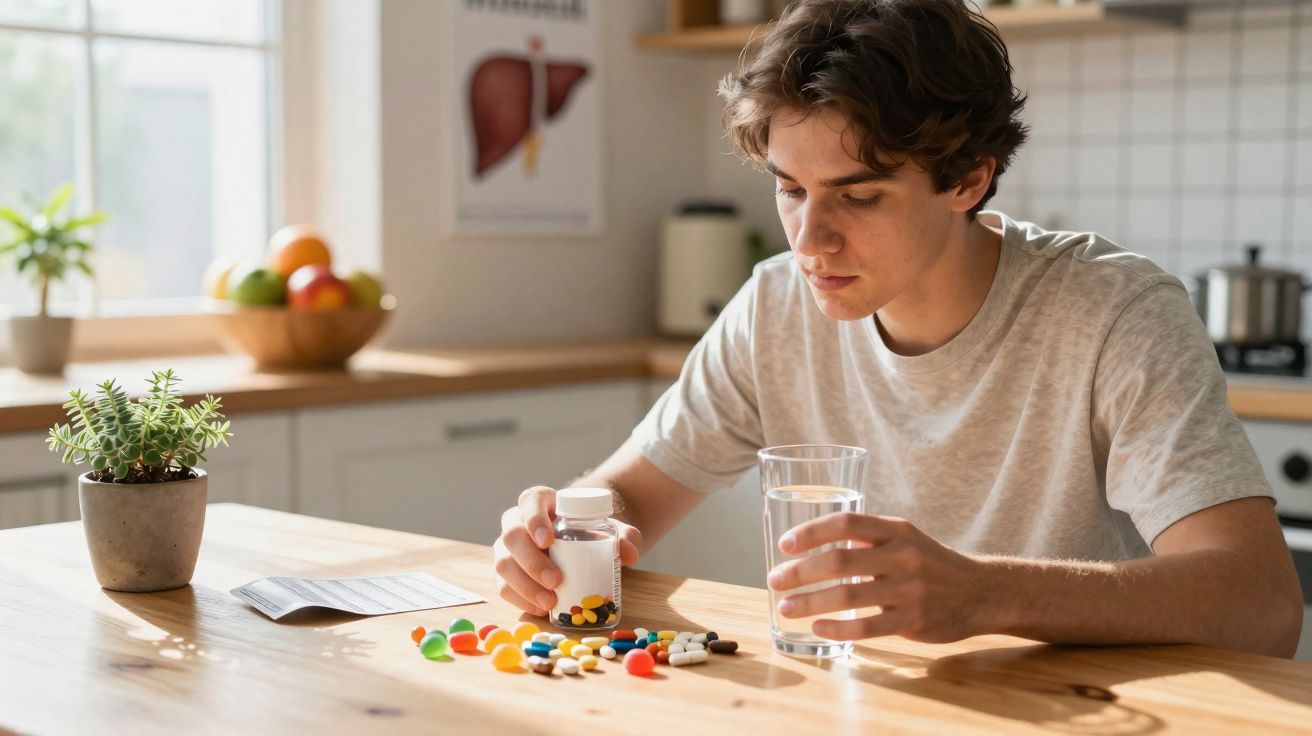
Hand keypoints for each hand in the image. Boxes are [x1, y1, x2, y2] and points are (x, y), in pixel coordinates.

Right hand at [492, 485, 643, 615]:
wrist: (579, 545)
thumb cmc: (589, 531)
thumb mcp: (610, 529)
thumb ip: (626, 536)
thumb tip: (630, 553)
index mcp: (539, 502)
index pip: (530, 502)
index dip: (534, 519)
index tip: (548, 539)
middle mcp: (516, 522)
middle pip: (512, 536)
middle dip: (531, 561)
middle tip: (556, 580)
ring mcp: (507, 548)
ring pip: (502, 564)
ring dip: (524, 585)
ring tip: (549, 602)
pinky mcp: (506, 573)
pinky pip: (503, 587)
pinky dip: (520, 600)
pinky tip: (539, 609)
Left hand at [766, 513, 985, 642]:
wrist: (982, 592)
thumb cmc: (931, 564)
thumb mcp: (905, 539)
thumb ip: (867, 539)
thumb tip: (812, 546)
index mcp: (895, 530)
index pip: (845, 523)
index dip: (811, 532)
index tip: (784, 544)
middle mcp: (902, 556)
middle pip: (840, 561)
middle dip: (800, 572)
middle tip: (775, 579)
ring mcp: (909, 590)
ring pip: (848, 596)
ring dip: (810, 602)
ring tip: (786, 607)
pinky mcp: (912, 621)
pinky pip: (867, 627)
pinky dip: (837, 628)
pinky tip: (817, 627)